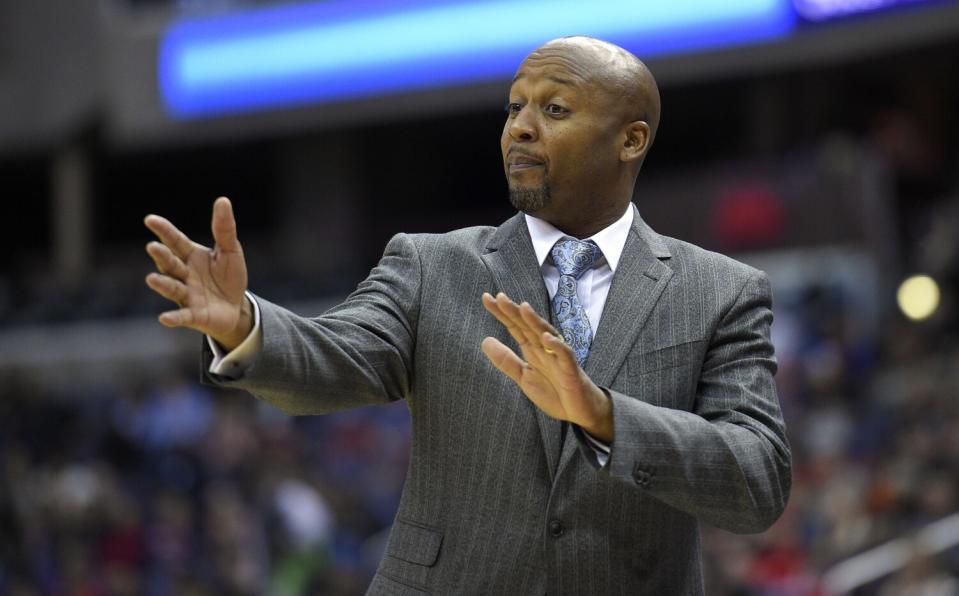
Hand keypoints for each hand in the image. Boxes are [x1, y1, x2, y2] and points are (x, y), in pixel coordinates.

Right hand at [144, 197, 251, 349]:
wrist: (236, 307)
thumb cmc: (228, 277)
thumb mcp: (230, 251)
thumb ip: (224, 229)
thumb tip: (223, 200)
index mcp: (191, 256)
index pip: (176, 241)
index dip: (164, 231)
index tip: (150, 220)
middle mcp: (184, 274)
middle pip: (171, 263)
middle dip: (162, 256)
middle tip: (152, 247)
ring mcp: (187, 295)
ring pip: (172, 288)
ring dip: (162, 284)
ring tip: (152, 279)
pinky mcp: (194, 315)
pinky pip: (182, 316)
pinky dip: (174, 318)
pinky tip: (164, 318)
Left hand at [481, 292, 612, 441]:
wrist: (579, 412)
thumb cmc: (554, 391)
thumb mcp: (524, 377)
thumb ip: (506, 360)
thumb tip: (484, 340)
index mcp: (533, 349)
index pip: (515, 327)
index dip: (502, 313)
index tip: (487, 298)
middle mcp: (545, 348)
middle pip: (527, 326)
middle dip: (514, 312)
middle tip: (499, 297)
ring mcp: (558, 357)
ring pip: (546, 335)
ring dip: (535, 321)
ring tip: (523, 307)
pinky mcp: (571, 370)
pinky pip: (565, 355)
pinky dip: (557, 346)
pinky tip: (546, 338)